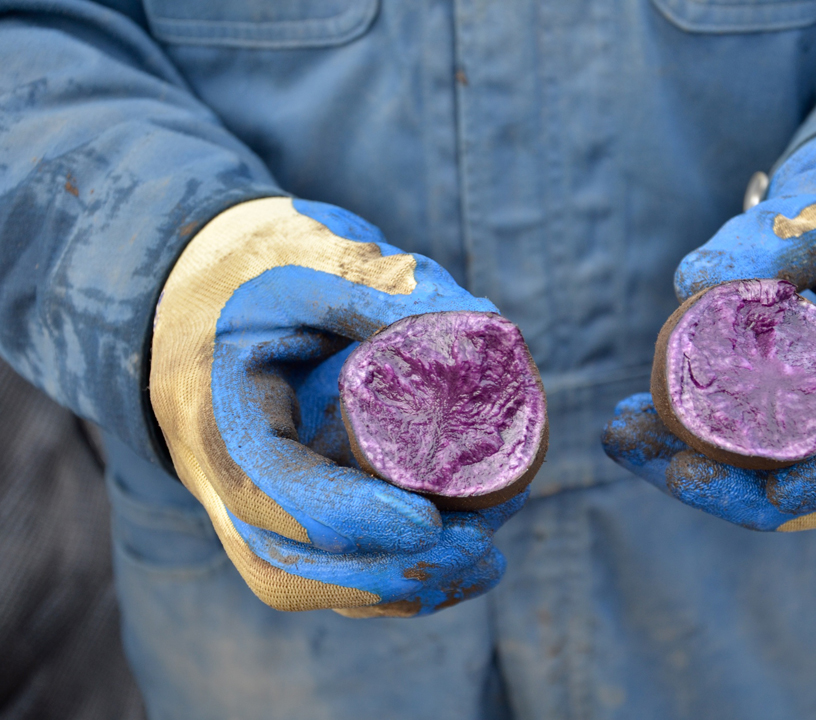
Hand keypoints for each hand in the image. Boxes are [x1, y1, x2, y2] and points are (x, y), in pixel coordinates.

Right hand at [151, 197, 524, 614]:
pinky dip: (388, 587)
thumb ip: (372, 285)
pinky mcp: (274, 517)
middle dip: (384, 573)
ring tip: (484, 563)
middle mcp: (216, 477)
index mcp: (216, 411)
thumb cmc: (252, 278)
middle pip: (284, 562)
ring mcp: (241, 507)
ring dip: (394, 591)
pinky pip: (321, 575)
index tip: (428, 519)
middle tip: (480, 551)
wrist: (198, 306)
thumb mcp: (299, 264)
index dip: (348, 514)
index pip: (268, 485)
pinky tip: (460, 568)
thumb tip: (479, 323)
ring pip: (303, 583)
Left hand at [604, 129, 815, 530]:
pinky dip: (683, 441)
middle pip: (806, 490)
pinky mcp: (780, 424)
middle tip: (655, 453)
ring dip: (685, 467)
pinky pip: (735, 451)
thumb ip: (806, 234)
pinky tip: (631, 416)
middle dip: (725, 487)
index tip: (779, 491)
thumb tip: (699, 286)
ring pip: (757, 482)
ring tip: (621, 429)